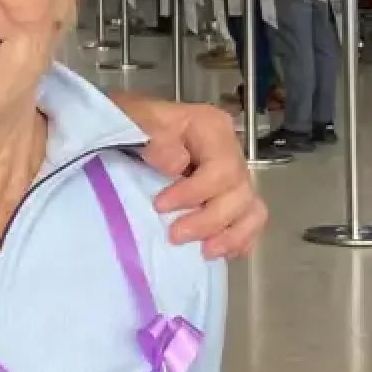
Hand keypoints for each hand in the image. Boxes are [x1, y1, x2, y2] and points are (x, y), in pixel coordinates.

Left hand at [115, 94, 267, 260]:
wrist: (120, 131)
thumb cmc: (129, 125)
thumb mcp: (132, 119)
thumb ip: (153, 137)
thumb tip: (176, 163)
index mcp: (211, 127)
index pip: (221, 168)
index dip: (195, 193)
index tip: (160, 206)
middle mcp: (229, 150)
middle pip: (239, 193)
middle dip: (209, 220)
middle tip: (175, 236)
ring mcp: (233, 174)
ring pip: (251, 209)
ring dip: (230, 235)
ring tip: (204, 252)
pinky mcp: (230, 195)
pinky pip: (250, 220)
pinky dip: (238, 238)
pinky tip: (218, 251)